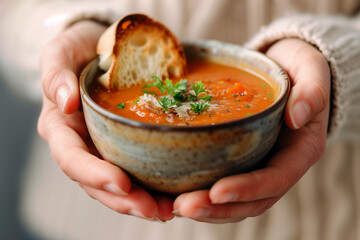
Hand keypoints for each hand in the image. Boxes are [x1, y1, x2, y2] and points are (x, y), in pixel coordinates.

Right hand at [37, 20, 173, 221]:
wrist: (104, 49)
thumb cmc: (80, 50)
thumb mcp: (62, 52)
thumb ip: (56, 75)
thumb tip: (65, 102)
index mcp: (62, 128)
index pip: (72, 159)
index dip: (94, 175)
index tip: (123, 182)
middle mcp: (82, 145)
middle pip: (97, 183)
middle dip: (123, 200)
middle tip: (153, 209)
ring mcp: (105, 149)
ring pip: (118, 186)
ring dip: (140, 202)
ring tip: (167, 211)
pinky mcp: (126, 147)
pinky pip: (137, 171)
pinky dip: (153, 187)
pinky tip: (173, 195)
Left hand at [173, 38, 330, 222]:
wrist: (282, 68)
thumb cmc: (297, 68)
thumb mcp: (311, 69)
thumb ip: (312, 91)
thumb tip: (297, 116)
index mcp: (301, 149)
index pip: (276, 178)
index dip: (248, 189)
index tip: (217, 191)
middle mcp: (279, 165)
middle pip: (252, 201)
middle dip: (219, 208)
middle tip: (185, 206)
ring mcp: (258, 165)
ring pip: (235, 201)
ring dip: (206, 208)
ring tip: (174, 206)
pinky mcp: (240, 160)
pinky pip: (222, 184)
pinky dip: (201, 194)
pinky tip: (175, 193)